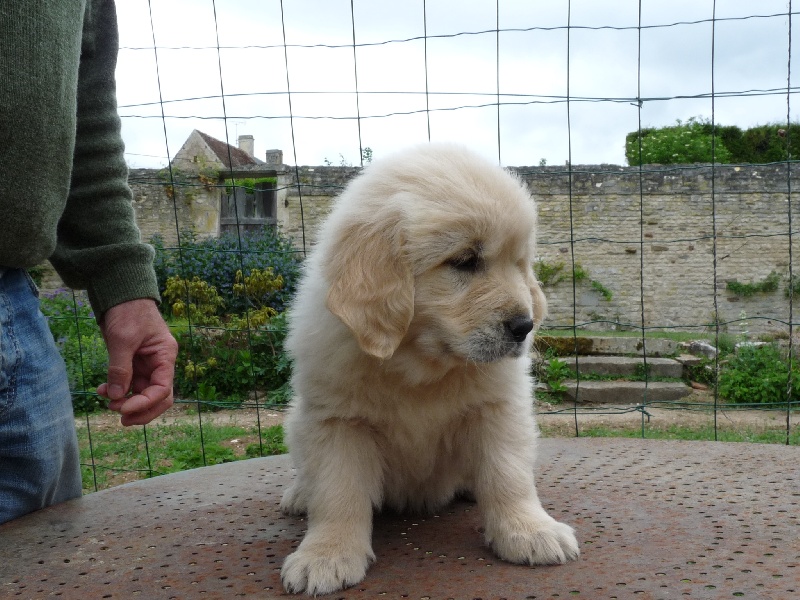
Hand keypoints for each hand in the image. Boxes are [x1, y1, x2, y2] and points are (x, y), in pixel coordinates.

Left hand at [96, 299, 178, 425]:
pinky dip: (117, 392)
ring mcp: (147, 365)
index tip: (123, 409)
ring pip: (142, 394)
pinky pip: (129, 385)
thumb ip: (120, 368)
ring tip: (106, 404)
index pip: (163, 389)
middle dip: (141, 410)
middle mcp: (160, 363)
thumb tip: (116, 397)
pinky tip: (102, 391)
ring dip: (126, 402)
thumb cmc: (128, 311)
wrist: (121, 295)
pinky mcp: (133, 364)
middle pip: (158, 397)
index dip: (145, 403)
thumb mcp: (123, 339)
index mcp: (165, 356)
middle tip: (121, 419)